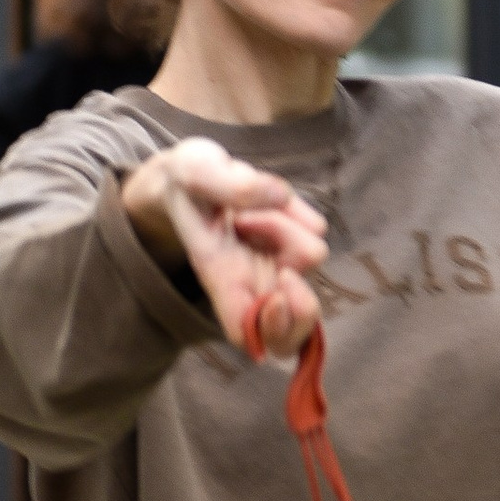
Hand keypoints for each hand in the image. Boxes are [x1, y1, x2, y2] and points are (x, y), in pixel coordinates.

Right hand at [120, 138, 327, 358]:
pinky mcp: (294, 234)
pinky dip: (296, 210)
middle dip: (303, 304)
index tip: (277, 292)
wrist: (191, 175)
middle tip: (285, 270)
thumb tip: (278, 196)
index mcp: (219, 276)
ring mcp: (275, 258)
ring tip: (250, 209)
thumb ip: (229, 184)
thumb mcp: (192, 171)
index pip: (248, 329)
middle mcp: (251, 276)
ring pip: (312, 257)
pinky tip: (267, 200)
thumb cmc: (185, 183)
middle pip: (295, 325)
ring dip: (286, 226)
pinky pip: (315, 226)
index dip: (271, 326)